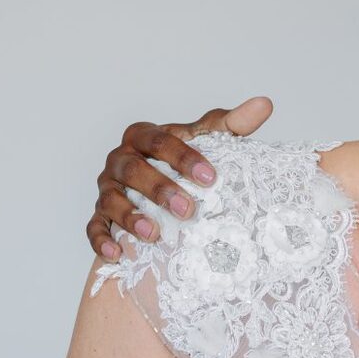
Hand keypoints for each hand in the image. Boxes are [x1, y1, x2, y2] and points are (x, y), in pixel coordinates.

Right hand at [87, 97, 274, 259]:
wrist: (160, 192)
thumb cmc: (185, 163)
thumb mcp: (208, 143)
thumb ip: (232, 125)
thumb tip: (264, 104)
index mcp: (143, 136)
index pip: (159, 140)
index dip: (183, 158)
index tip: (210, 177)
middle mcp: (120, 160)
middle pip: (133, 168)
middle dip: (158, 189)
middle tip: (187, 210)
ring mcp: (107, 188)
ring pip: (110, 199)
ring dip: (130, 216)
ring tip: (153, 233)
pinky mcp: (100, 216)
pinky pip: (94, 228)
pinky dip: (102, 240)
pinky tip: (118, 253)